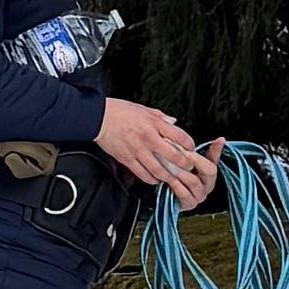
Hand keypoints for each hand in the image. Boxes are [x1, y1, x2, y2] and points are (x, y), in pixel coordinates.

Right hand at [98, 94, 221, 212]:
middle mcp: (148, 138)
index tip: (191, 149)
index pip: (179, 136)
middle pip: (173, 156)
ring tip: (174, 178)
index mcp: (154, 124)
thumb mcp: (144, 109)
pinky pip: (143, 174)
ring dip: (169, 176)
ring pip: (159, 169)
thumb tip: (173, 122)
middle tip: (188, 167)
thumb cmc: (119, 111)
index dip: (189, 145)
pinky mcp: (127, 159)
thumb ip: (160, 117)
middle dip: (184, 164)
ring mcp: (138, 150)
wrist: (97, 118)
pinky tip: (156, 179)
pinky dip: (151, 179)